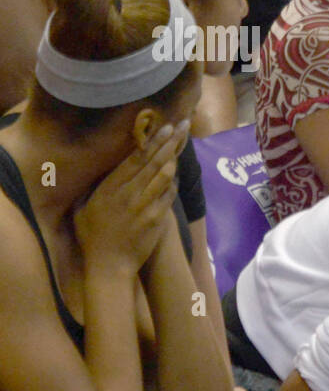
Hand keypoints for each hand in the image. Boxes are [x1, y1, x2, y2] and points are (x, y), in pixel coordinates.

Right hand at [74, 121, 188, 271]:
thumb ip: (95, 187)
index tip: (164, 127)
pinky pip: (169, 194)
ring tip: (182, 141)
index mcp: (108, 188)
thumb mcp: (84, 208)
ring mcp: (144, 206)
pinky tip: (177, 171)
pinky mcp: (157, 218)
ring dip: (174, 157)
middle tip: (182, 125)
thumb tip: (101, 169)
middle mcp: (127, 194)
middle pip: (153, 162)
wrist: (108, 266)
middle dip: (169, 141)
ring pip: (164, 175)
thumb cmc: (92, 237)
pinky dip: (173, 182)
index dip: (151, 141)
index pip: (134, 159)